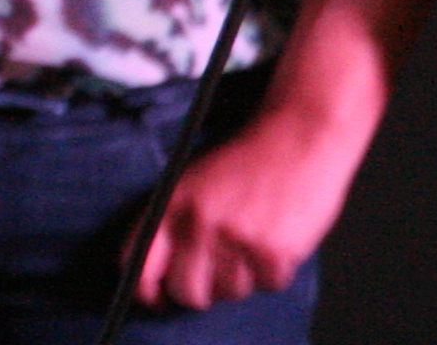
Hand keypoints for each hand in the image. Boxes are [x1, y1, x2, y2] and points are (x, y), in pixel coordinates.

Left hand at [133, 106, 356, 310]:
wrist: (297, 136)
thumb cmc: (247, 160)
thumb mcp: (193, 180)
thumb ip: (175, 221)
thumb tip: (161, 272)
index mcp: (171, 203)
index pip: (139, 262)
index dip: (144, 290)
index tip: (154, 299)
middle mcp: (197, 222)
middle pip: (186, 291)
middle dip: (200, 293)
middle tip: (215, 278)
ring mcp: (235, 237)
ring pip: (230, 293)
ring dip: (242, 279)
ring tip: (251, 244)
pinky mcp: (272, 251)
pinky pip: (268, 286)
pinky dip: (273, 272)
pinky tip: (276, 241)